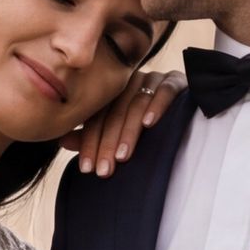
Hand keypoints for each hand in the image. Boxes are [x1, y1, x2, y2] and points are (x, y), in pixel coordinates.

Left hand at [61, 69, 178, 176]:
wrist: (188, 114)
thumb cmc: (147, 129)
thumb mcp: (117, 136)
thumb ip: (90, 136)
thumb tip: (61, 141)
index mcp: (112, 93)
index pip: (96, 116)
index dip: (90, 142)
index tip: (88, 168)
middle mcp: (129, 82)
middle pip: (114, 112)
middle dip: (107, 143)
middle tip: (104, 170)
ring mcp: (152, 79)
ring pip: (136, 103)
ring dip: (129, 132)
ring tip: (123, 156)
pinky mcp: (176, 81)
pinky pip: (166, 90)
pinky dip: (157, 106)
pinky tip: (149, 124)